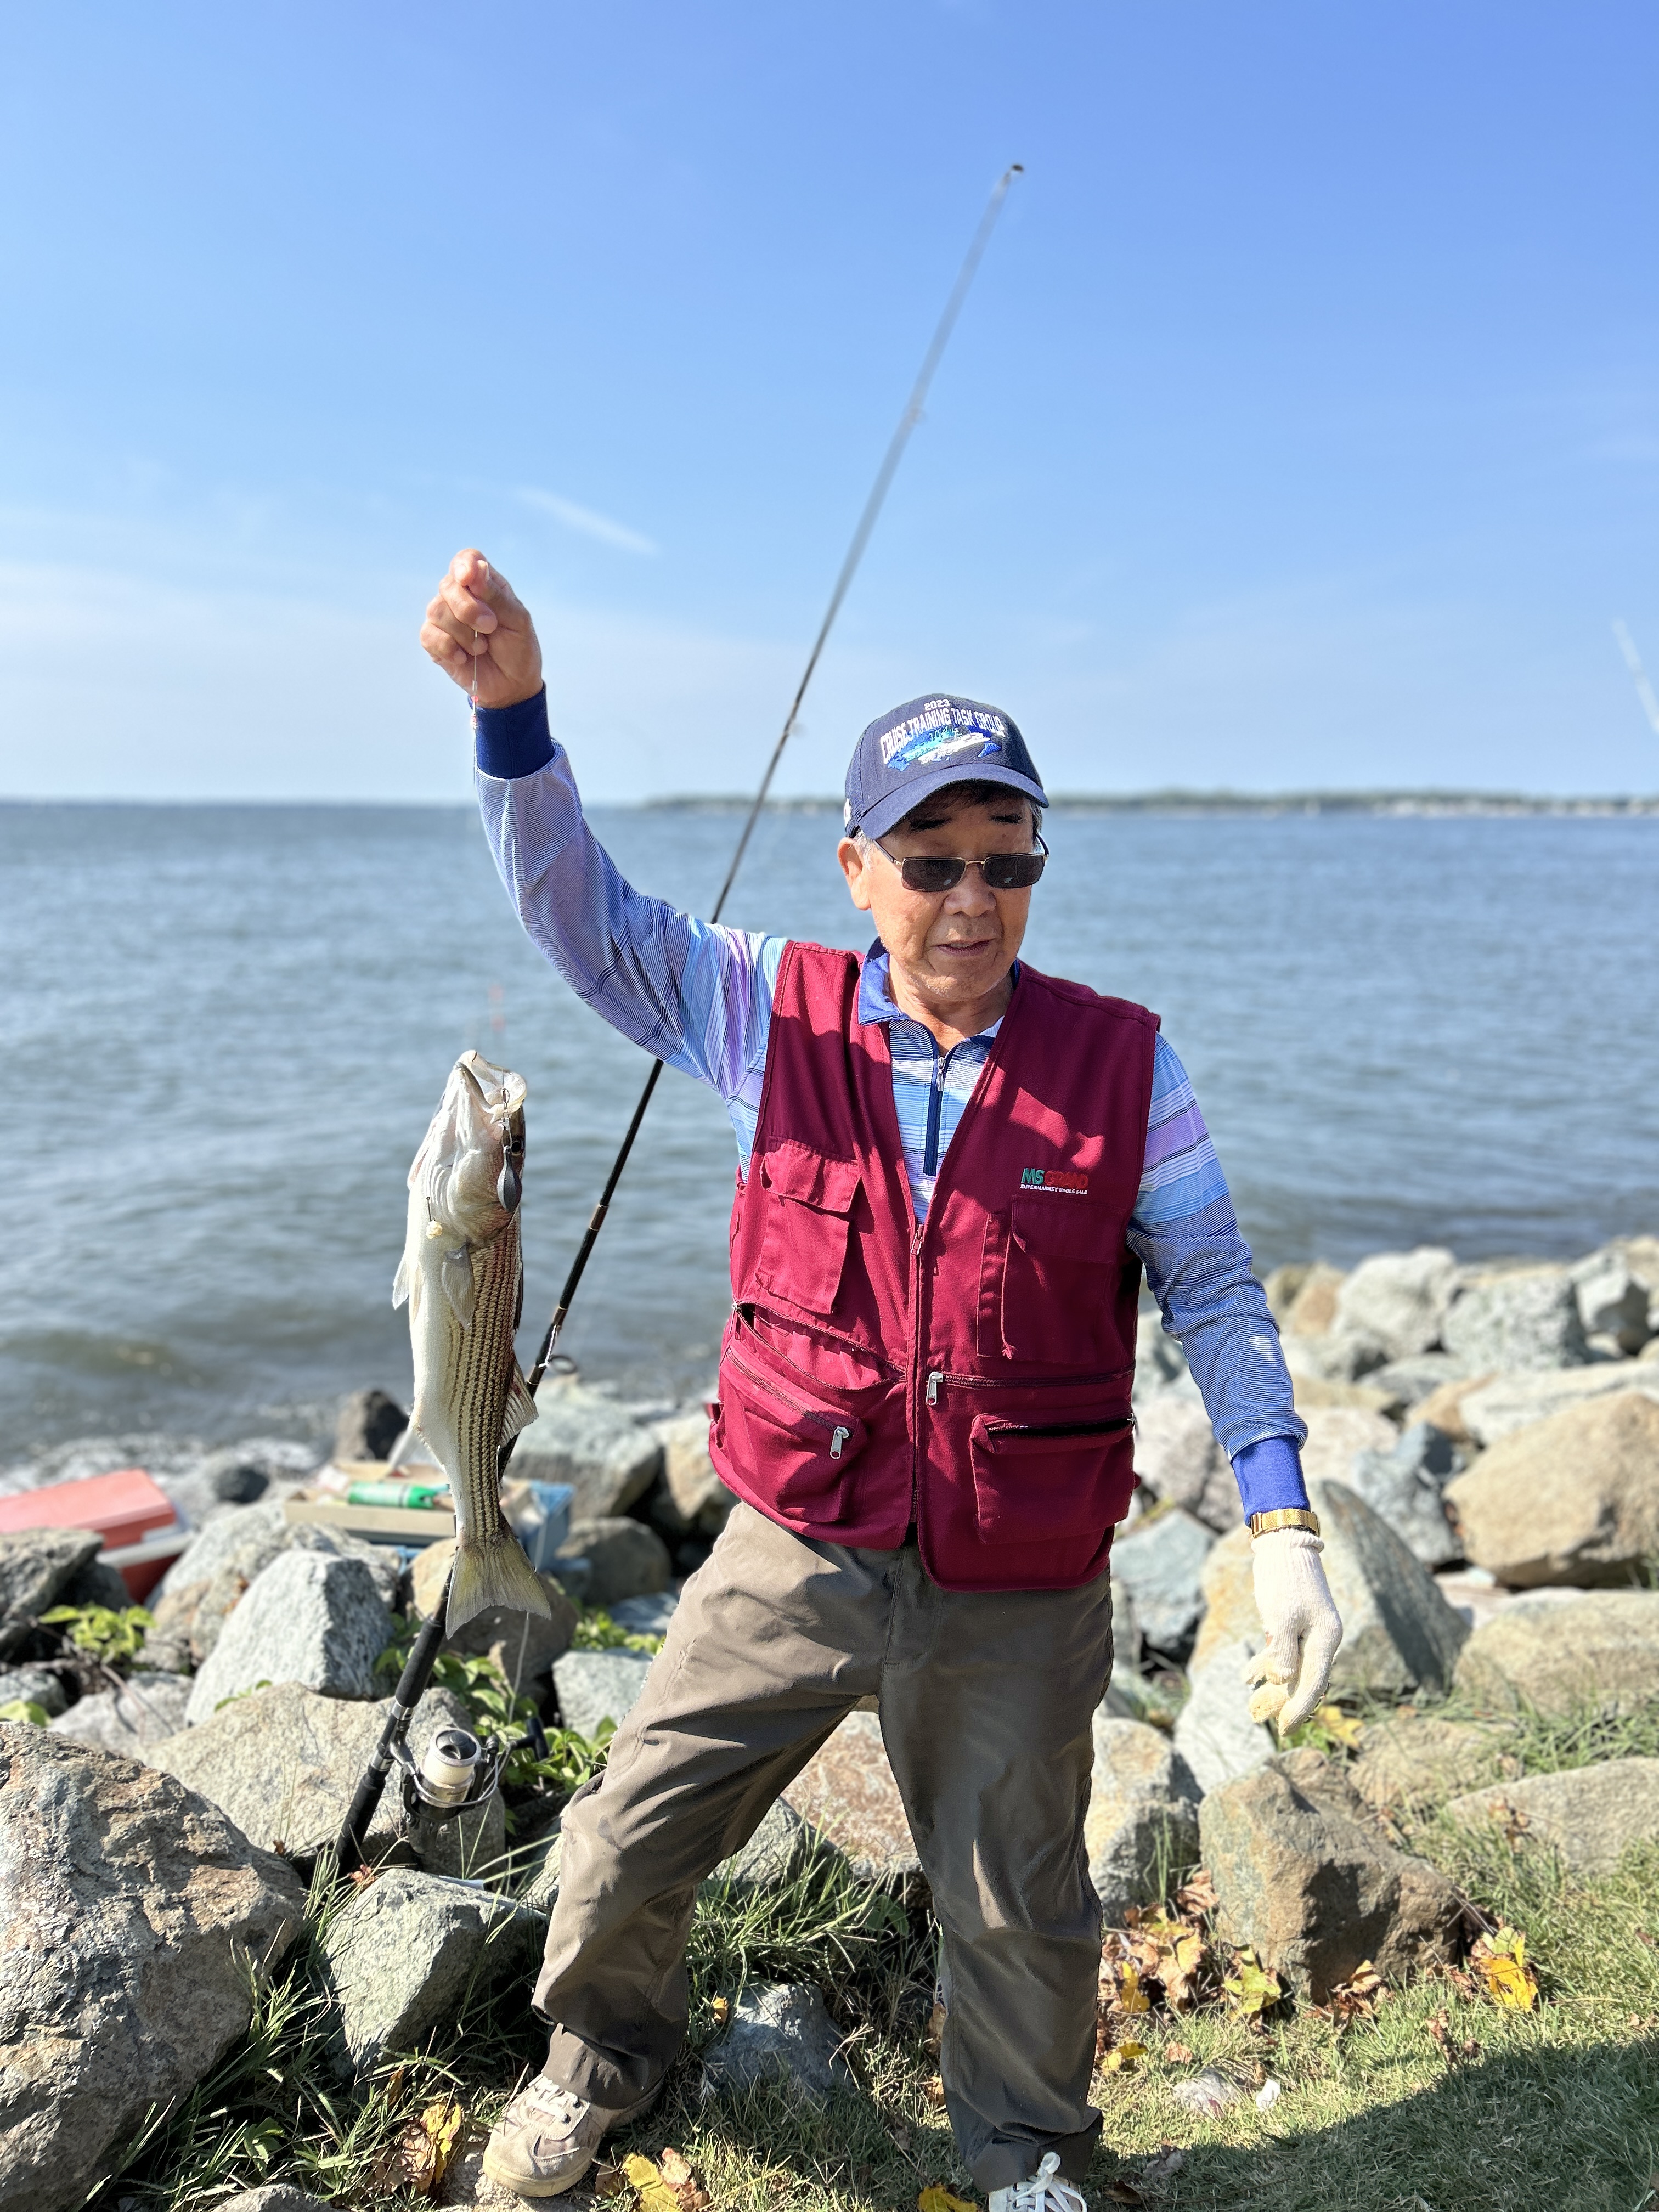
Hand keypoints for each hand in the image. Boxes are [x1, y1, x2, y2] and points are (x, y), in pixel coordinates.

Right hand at [421, 549, 543, 709]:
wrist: (512, 686)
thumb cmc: (518, 649)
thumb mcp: (518, 621)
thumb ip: (497, 596)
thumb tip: (475, 570)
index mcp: (484, 584)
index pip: (466, 560)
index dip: (464, 565)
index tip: (468, 579)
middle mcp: (460, 596)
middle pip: (447, 585)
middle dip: (468, 608)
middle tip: (490, 627)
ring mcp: (445, 618)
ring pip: (436, 610)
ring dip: (463, 633)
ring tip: (481, 648)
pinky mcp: (434, 641)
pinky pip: (428, 635)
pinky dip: (449, 648)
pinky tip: (464, 657)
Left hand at [1244, 1529, 1342, 1739]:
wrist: (1282, 1544)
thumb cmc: (1283, 1581)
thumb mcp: (1280, 1618)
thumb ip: (1281, 1653)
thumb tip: (1281, 1681)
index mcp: (1326, 1639)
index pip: (1314, 1684)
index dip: (1298, 1709)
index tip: (1284, 1729)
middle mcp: (1322, 1638)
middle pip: (1305, 1679)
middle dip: (1285, 1701)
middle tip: (1265, 1721)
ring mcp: (1310, 1631)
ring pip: (1292, 1666)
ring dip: (1272, 1684)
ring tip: (1252, 1702)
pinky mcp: (1296, 1623)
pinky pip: (1283, 1651)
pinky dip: (1266, 1663)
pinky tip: (1246, 1676)